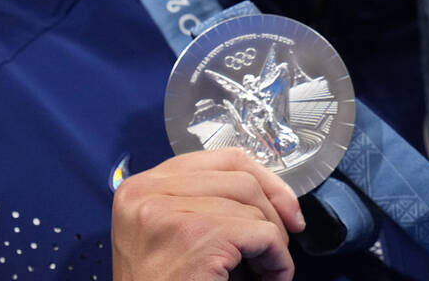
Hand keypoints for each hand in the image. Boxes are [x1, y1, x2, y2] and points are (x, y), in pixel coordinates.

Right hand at [111, 148, 304, 280]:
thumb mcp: (176, 232)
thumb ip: (209, 202)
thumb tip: (277, 195)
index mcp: (143, 186)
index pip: (224, 159)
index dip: (265, 180)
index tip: (286, 209)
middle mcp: (148, 192)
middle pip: (242, 178)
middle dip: (274, 212)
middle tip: (280, 246)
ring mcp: (168, 212)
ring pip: (253, 206)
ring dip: (274, 240)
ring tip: (267, 270)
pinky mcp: (194, 237)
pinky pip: (262, 234)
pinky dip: (277, 258)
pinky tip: (271, 277)